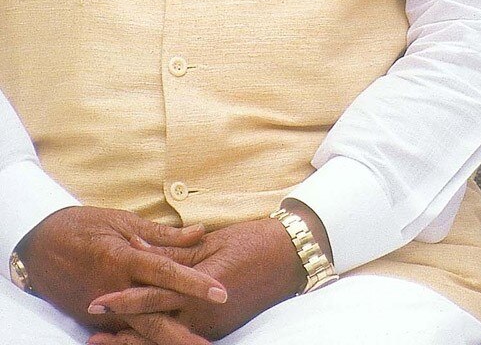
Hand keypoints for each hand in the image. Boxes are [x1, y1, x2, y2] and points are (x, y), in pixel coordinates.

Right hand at [18, 206, 224, 342]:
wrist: (39, 246)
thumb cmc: (84, 226)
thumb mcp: (124, 222)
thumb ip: (164, 234)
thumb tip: (200, 232)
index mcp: (123, 259)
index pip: (166, 274)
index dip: (194, 283)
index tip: (220, 291)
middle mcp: (113, 290)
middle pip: (154, 317)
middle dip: (183, 330)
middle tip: (210, 340)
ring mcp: (101, 310)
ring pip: (139, 331)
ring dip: (166, 339)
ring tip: (194, 344)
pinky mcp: (92, 321)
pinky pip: (123, 332)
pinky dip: (143, 339)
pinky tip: (165, 341)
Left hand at [87, 217, 304, 342]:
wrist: (292, 257)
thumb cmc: (255, 242)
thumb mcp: (214, 242)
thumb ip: (176, 252)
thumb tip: (140, 249)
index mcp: (202, 288)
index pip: (154, 297)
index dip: (124, 300)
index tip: (97, 301)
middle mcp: (204, 313)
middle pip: (154, 328)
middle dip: (121, 332)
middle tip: (92, 331)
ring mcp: (213, 324)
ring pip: (165, 338)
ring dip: (135, 341)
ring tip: (104, 341)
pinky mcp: (219, 327)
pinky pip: (182, 336)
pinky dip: (159, 337)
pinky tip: (141, 336)